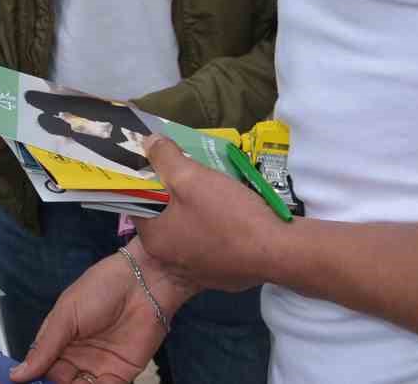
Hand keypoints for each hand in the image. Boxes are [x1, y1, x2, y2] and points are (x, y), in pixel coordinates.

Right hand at [11, 239, 195, 383]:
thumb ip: (44, 348)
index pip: (40, 367)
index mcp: (60, 339)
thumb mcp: (65, 314)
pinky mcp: (120, 376)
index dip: (31, 378)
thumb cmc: (101, 288)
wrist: (145, 283)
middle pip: (57, 382)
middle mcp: (77, 356)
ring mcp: (98, 367)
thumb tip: (17, 374)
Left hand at [132, 135, 279, 293]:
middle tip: (192, 172)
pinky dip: (216, 227)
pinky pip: (212, 243)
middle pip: (165, 215)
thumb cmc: (228, 215)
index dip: (149, 179)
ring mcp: (198, 270)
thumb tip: (148, 143)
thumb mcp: (191, 177)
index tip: (163, 164)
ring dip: (197, 209)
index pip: (138, 203)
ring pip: (190, 229)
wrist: (278, 252)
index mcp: (155, 239)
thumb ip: (165, 158)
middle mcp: (170, 259)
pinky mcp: (223, 274)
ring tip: (212, 187)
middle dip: (175, 193)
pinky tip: (230, 212)